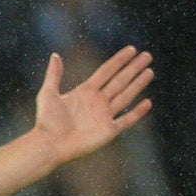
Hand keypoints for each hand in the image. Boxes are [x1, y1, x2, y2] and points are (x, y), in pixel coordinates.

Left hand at [33, 47, 153, 165]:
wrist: (48, 145)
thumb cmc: (46, 122)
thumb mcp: (48, 94)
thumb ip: (54, 75)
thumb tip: (55, 55)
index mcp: (85, 92)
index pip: (106, 72)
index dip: (119, 60)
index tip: (132, 49)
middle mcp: (97, 102)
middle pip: (120, 81)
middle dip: (133, 68)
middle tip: (147, 55)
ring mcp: (104, 116)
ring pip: (126, 96)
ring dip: (138, 84)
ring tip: (150, 71)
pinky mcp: (108, 131)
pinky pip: (126, 120)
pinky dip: (137, 112)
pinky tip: (148, 102)